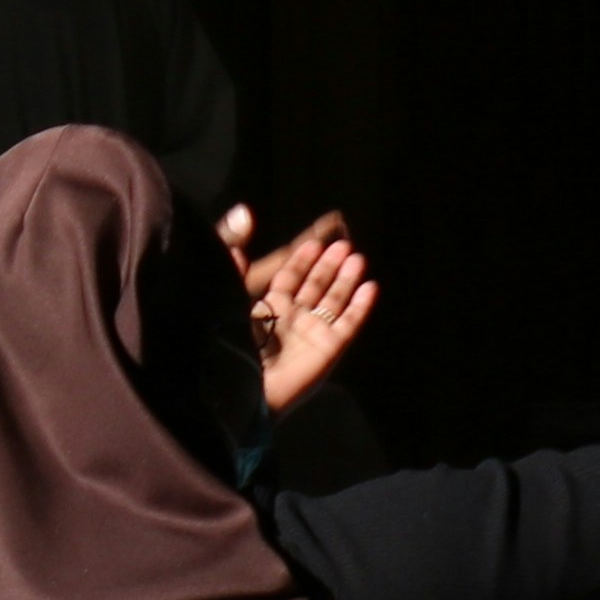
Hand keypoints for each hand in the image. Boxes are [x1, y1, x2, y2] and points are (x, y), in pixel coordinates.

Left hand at [232, 207, 378, 414]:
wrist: (243, 387)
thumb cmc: (229, 343)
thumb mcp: (229, 292)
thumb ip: (237, 256)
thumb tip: (243, 212)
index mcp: (267, 308)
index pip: (289, 277)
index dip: (301, 260)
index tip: (313, 241)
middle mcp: (292, 320)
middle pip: (315, 286)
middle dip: (329, 266)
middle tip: (344, 245)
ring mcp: (312, 334)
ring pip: (334, 301)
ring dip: (346, 280)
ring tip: (358, 258)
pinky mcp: (329, 349)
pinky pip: (349, 324)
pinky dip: (361, 306)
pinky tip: (370, 288)